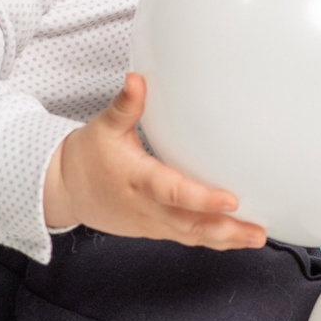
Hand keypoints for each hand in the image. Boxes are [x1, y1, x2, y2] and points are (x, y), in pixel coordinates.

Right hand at [41, 74, 266, 249]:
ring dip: (225, 239)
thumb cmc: (86, 157)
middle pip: (190, 224)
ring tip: (256, 237)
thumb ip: (126, 105)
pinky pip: (186, 237)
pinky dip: (212, 241)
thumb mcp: (103, 126)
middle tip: (257, 231)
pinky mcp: (154, 229)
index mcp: (138, 179)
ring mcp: (151, 223)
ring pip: (191, 235)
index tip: (232, 200)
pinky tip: (236, 239)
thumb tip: (137, 79)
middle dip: (225, 229)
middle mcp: (147, 207)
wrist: (63, 190)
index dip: (203, 199)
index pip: (174, 192)